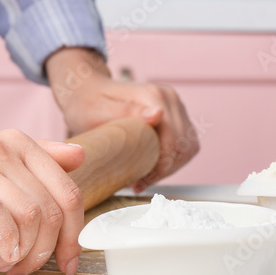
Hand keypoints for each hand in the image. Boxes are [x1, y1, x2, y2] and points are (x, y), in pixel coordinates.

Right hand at [0, 82, 85, 274]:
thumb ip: (36, 159)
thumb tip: (79, 156)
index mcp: (18, 142)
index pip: (67, 192)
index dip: (73, 233)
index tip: (67, 261)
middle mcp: (2, 146)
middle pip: (51, 208)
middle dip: (48, 249)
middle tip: (28, 269)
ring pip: (28, 213)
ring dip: (26, 252)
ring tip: (8, 265)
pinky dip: (5, 243)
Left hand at [46, 47, 198, 191]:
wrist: (87, 91)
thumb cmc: (87, 104)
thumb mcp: (98, 111)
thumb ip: (128, 112)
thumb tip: (158, 115)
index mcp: (154, 96)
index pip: (174, 139)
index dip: (161, 166)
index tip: (141, 181)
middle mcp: (169, 98)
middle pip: (184, 145)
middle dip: (166, 169)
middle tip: (141, 183)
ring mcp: (175, 105)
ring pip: (188, 146)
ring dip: (172, 166)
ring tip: (146, 177)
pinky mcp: (175, 114)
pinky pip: (185, 143)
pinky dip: (173, 160)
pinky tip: (152, 167)